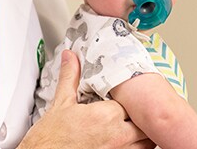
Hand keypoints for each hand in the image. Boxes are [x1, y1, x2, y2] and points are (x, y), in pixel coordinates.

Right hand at [20, 50, 154, 148]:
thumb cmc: (51, 137)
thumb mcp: (61, 102)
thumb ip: (70, 77)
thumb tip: (70, 57)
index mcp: (106, 115)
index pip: (131, 101)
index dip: (130, 98)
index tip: (125, 97)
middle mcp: (116, 135)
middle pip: (144, 122)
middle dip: (141, 116)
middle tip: (133, 111)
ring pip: (146, 142)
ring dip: (144, 134)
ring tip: (135, 128)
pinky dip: (138, 148)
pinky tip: (127, 143)